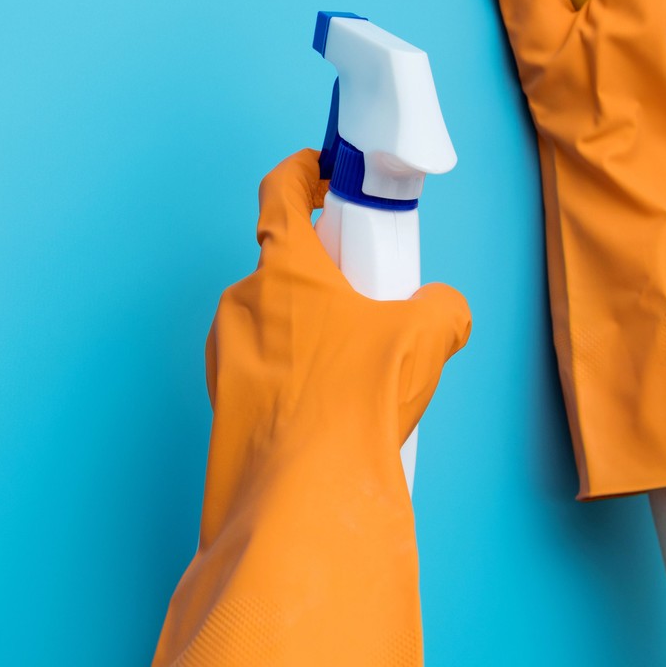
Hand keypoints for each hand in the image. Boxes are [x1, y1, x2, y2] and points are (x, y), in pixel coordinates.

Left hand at [153, 150, 470, 666]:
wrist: (304, 496)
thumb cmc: (353, 403)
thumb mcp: (424, 336)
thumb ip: (439, 306)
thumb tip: (441, 309)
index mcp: (281, 267)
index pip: (279, 193)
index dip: (301, 173)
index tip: (320, 170)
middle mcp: (241, 302)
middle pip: (282, 266)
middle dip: (323, 275)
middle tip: (366, 297)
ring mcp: (224, 353)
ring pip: (272, 322)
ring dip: (308, 330)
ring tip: (357, 368)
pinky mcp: (224, 401)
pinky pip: (262, 370)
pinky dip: (295, 375)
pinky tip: (333, 408)